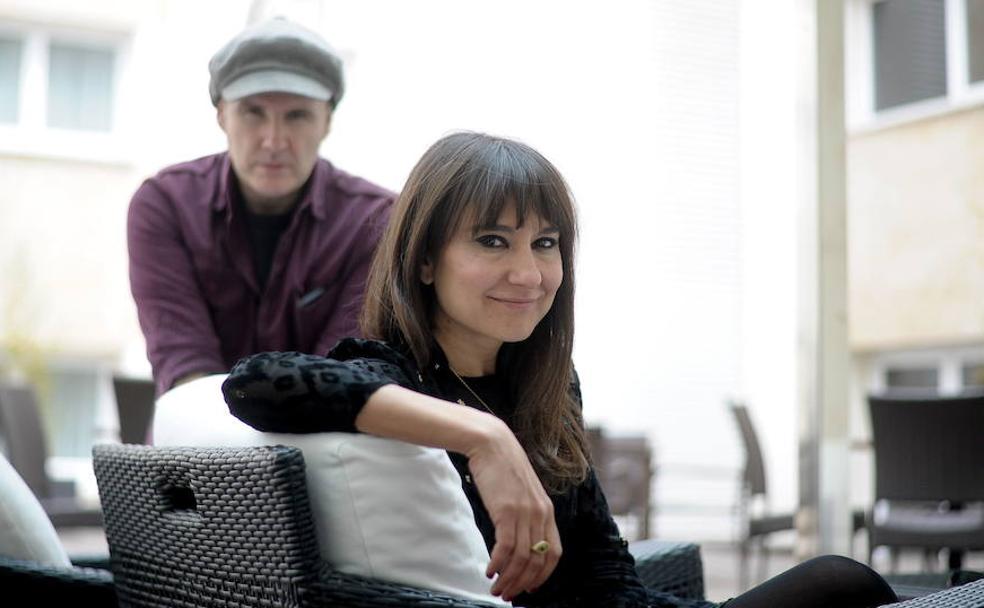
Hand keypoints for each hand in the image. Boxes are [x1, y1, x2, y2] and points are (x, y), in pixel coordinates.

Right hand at [465, 417, 561, 601]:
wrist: (490, 442)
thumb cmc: (502, 466)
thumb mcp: (521, 492)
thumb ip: (524, 513)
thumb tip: (515, 540)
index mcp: (547, 510)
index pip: (553, 552)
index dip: (543, 575)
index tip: (529, 588)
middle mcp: (540, 513)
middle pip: (537, 561)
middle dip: (522, 583)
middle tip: (507, 595)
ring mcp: (524, 512)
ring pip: (520, 558)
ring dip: (508, 578)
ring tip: (495, 589)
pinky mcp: (506, 510)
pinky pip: (505, 547)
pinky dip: (497, 564)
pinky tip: (488, 571)